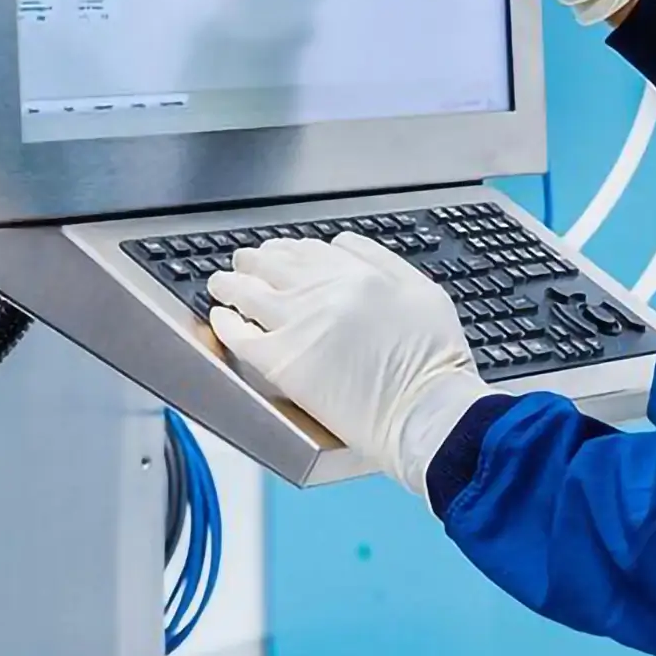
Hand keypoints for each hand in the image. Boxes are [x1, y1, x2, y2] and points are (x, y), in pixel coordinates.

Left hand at [207, 234, 494, 496]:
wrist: (426, 412)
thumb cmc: (435, 363)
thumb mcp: (424, 292)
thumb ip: (383, 261)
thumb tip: (343, 244)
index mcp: (358, 273)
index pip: (308, 251)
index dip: (287, 251)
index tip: (280, 255)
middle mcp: (323, 292)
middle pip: (272, 264)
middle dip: (253, 261)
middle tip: (243, 264)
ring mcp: (299, 325)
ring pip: (247, 291)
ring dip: (229, 284)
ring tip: (221, 286)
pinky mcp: (282, 362)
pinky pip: (240, 334)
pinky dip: (225, 323)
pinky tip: (221, 320)